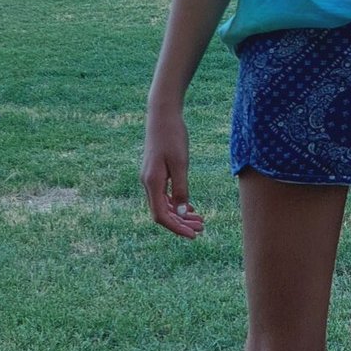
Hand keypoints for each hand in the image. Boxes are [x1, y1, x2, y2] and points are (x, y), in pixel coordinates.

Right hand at [140, 103, 204, 238]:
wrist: (162, 115)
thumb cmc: (172, 136)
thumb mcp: (180, 163)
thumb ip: (181, 188)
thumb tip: (182, 212)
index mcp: (152, 183)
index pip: (161, 216)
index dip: (177, 228)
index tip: (193, 235)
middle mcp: (148, 183)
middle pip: (163, 212)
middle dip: (181, 223)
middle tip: (202, 228)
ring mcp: (150, 178)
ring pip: (164, 204)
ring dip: (181, 214)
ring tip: (200, 219)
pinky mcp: (155, 172)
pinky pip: (164, 194)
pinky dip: (177, 202)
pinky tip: (190, 206)